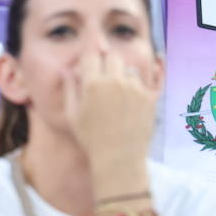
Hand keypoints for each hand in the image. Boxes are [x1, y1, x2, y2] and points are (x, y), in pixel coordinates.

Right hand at [64, 52, 157, 194]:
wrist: (119, 160)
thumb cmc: (91, 139)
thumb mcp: (73, 115)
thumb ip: (69, 89)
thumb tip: (66, 70)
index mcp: (93, 84)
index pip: (92, 55)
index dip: (91, 60)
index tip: (91, 67)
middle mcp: (115, 82)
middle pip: (113, 57)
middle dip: (108, 64)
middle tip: (106, 78)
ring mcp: (134, 89)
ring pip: (130, 70)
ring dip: (124, 77)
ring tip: (120, 94)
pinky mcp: (150, 98)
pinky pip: (148, 80)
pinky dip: (143, 83)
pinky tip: (144, 84)